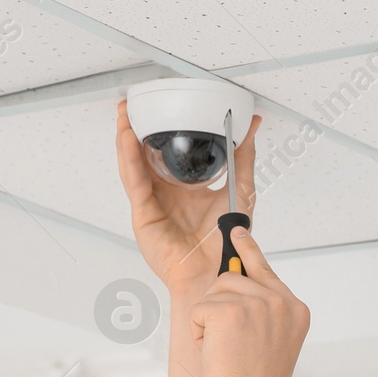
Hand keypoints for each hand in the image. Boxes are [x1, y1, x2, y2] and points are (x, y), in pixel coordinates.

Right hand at [115, 98, 260, 295]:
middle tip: (130, 104)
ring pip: (132, 166)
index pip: (165, 153)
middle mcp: (165, 194)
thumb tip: (253, 125)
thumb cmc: (226, 241)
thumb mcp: (239, 188)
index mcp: (183, 188)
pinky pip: (135, 183)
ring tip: (124, 116)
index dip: (158, 129)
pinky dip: (130, 160)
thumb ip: (244, 156)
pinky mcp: (144, 215)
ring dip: (125, 140)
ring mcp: (152, 204)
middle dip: (133, 129)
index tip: (157, 105)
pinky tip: (128, 141)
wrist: (219, 272)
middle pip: (142, 156)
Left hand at [188, 228, 309, 376]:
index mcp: (295, 310)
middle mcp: (281, 302)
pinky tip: (215, 352)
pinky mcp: (229, 309)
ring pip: (215, 292)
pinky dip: (198, 330)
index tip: (237, 231)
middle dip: (220, 307)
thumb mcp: (271, 342)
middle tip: (231, 346)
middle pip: (233, 278)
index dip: (248, 250)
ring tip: (225, 352)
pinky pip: (199, 308)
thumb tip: (234, 278)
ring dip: (210, 321)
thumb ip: (262, 310)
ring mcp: (257, 303)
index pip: (266, 269)